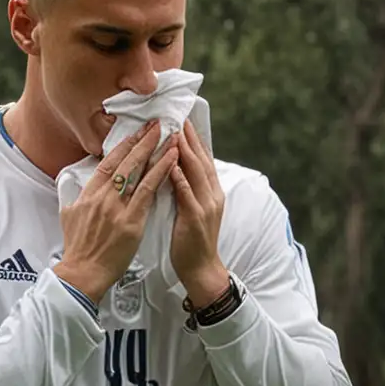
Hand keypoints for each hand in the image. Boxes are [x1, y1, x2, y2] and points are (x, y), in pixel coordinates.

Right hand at [56, 121, 177, 303]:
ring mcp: (117, 208)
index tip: (136, 132)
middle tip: (156, 124)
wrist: (82, 273)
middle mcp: (103, 196)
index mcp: (89, 193)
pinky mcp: (131, 222)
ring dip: (155, 150)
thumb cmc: (78, 249)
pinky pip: (148, 191)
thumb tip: (75, 184)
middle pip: (125, 161)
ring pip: (138, 172)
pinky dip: (161, 172)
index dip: (123, 145)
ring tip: (169, 135)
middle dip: (142, 140)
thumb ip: (74, 196)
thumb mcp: (68, 215)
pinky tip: (171, 159)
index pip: (108, 162)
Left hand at [167, 120, 229, 306]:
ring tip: (175, 131)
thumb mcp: (191, 209)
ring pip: (196, 172)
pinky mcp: (196, 218)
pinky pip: (188, 194)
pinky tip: (172, 165)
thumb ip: (186, 188)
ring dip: (185, 151)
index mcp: (210, 192)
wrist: (202, 270)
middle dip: (190, 137)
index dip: (194, 138)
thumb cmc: (192, 242)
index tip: (183, 119)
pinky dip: (180, 178)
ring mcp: (206, 206)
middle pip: (201, 159)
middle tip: (178, 115)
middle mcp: (212, 195)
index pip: (203, 159)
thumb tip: (173, 167)